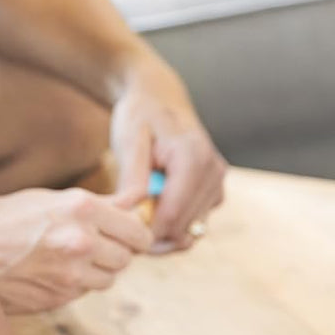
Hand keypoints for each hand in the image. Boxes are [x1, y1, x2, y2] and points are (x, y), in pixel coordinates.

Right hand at [0, 188, 152, 314]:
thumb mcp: (47, 199)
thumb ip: (96, 204)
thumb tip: (135, 201)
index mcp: (81, 208)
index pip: (137, 229)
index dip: (134, 234)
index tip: (128, 235)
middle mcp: (82, 241)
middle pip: (127, 256)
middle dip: (115, 252)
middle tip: (93, 246)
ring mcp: (71, 274)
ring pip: (109, 279)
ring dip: (97, 271)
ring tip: (67, 259)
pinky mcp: (59, 298)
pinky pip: (84, 292)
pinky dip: (75, 285)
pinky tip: (50, 272)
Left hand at [110, 61, 226, 249]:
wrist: (159, 99)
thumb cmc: (140, 116)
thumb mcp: (129, 140)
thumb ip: (132, 177)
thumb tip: (129, 212)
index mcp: (193, 158)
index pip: (171, 215)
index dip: (143, 232)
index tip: (117, 233)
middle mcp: (213, 173)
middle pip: (182, 228)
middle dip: (151, 235)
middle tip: (120, 228)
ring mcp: (217, 184)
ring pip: (190, 231)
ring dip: (162, 234)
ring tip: (133, 218)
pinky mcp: (214, 192)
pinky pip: (194, 224)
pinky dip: (171, 227)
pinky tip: (148, 213)